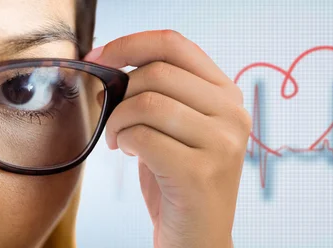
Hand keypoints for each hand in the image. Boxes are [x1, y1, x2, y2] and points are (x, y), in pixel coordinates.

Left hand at [84, 30, 250, 247]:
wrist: (197, 239)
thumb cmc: (178, 181)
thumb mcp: (177, 128)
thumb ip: (160, 94)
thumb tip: (111, 65)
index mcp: (227, 95)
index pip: (175, 44)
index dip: (130, 43)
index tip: (100, 56)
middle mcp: (233, 114)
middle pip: (157, 73)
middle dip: (119, 93)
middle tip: (110, 117)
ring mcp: (222, 143)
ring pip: (147, 103)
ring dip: (118, 121)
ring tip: (119, 140)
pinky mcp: (200, 172)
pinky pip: (142, 136)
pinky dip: (124, 141)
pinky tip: (130, 154)